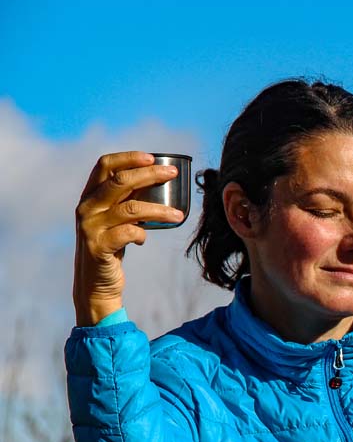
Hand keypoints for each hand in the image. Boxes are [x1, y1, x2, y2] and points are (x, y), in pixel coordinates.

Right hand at [73, 152, 184, 325]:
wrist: (96, 283)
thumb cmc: (112, 246)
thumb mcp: (116, 219)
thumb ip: (128, 200)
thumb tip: (159, 180)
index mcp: (90, 196)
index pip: (104, 165)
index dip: (128, 157)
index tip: (152, 157)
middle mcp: (86, 208)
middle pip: (120, 181)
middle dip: (149, 174)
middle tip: (172, 174)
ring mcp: (90, 227)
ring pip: (130, 208)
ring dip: (159, 210)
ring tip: (178, 215)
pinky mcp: (98, 247)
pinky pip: (128, 233)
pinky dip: (142, 234)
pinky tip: (144, 239)